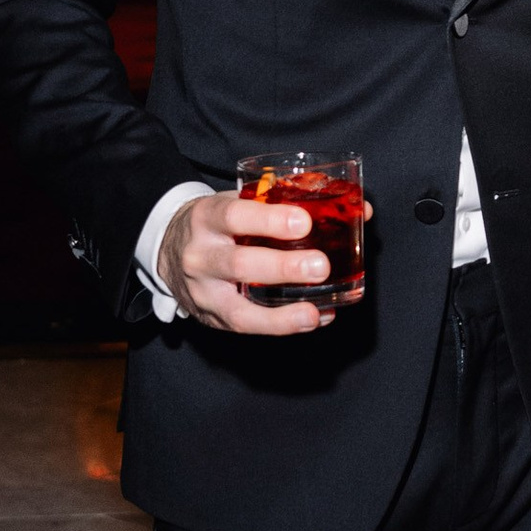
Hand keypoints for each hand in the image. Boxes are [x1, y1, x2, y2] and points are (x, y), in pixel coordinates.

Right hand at [158, 187, 370, 335]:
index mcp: (207, 217)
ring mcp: (203, 292)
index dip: (268, 220)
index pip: (234, 216)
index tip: (304, 221)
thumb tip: (360, 210)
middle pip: (237, 264)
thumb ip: (291, 203)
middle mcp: (200, 256)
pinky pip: (247, 328)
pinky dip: (281, 326)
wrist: (169, 249)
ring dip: (281, 315)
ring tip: (313, 312)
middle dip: (281, 268)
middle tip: (320, 265)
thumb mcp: (241, 202)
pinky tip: (311, 319)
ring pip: (238, 310)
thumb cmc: (220, 223)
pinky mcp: (212, 318)